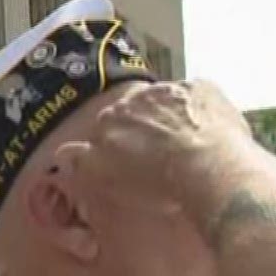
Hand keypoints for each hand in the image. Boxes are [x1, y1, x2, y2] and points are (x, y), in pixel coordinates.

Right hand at [46, 79, 255, 227]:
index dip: (118, 145)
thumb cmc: (158, 187)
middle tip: (161, 158)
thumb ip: (78, 164)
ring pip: (166, 101)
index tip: (132, 163)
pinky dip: (200, 112)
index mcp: (109, 120)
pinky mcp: (203, 88)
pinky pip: (197, 97)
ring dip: (173, 118)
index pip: (106, 126)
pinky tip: (208, 136)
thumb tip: (63, 153)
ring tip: (188, 150)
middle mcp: (136, 98)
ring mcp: (171, 90)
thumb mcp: (104, 183)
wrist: (212, 175)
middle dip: (145, 129)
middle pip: (137, 110)